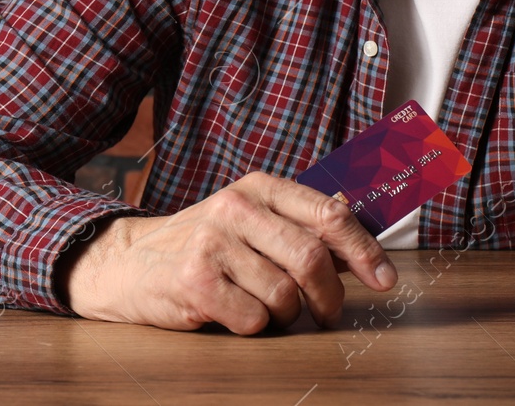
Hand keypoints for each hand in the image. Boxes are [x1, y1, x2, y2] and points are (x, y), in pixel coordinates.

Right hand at [57, 171, 397, 333]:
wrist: (129, 262)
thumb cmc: (204, 244)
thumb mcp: (252, 219)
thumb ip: (302, 226)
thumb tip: (366, 242)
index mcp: (260, 187)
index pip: (329, 214)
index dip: (364, 250)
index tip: (385, 280)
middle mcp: (237, 206)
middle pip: (312, 258)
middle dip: (329, 297)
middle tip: (327, 313)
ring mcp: (212, 242)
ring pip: (284, 295)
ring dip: (285, 315)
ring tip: (265, 309)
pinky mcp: (193, 280)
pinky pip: (252, 318)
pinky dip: (253, 327)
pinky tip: (235, 314)